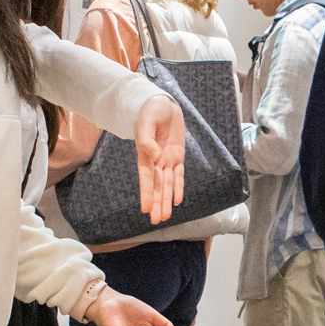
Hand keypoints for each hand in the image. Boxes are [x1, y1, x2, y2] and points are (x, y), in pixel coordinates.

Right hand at [134, 95, 184, 223]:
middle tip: (156, 221)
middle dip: (157, 203)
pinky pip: (179, 174)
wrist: (161, 104)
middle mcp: (156, 160)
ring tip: (164, 217)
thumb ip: (147, 139)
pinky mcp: (177, 155)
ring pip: (167, 184)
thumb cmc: (150, 111)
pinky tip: (177, 200)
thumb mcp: (146, 122)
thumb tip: (153, 155)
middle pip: (157, 185)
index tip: (145, 209)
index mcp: (145, 154)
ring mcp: (167, 159)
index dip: (146, 193)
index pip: (147, 178)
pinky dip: (178, 186)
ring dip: (166, 200)